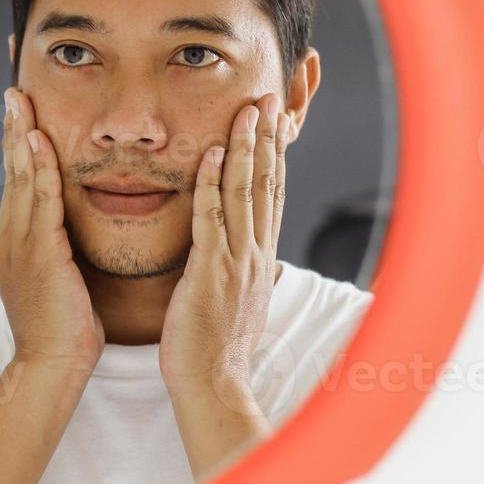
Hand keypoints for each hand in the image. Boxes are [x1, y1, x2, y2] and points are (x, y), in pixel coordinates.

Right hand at [0, 87, 104, 374]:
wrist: (51, 368)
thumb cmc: (64, 332)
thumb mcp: (60, 282)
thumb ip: (61, 253)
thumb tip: (72, 235)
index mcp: (17, 244)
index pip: (18, 184)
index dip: (18, 147)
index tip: (21, 113)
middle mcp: (11, 238)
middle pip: (11, 173)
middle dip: (12, 130)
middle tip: (12, 91)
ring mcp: (19, 245)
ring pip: (20, 180)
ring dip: (20, 137)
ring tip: (20, 102)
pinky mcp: (36, 254)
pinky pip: (39, 202)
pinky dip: (38, 169)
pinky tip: (38, 142)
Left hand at [159, 93, 290, 477]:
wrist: (212, 385)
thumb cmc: (216, 348)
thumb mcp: (238, 303)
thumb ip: (248, 276)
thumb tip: (265, 266)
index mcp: (258, 258)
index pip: (270, 196)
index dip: (273, 156)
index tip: (274, 121)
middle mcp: (254, 254)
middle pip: (265, 184)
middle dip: (266, 139)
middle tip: (267, 98)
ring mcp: (235, 261)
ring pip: (244, 193)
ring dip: (245, 148)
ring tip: (246, 110)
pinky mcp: (210, 272)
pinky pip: (210, 219)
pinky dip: (210, 184)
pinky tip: (209, 154)